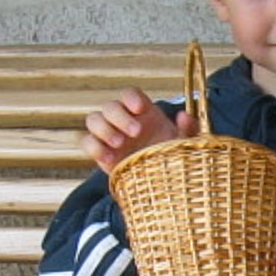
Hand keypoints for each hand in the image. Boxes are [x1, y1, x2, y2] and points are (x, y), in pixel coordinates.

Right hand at [82, 90, 196, 171]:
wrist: (162, 181)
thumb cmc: (173, 155)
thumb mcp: (185, 143)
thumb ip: (189, 129)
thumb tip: (183, 116)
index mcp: (142, 112)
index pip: (129, 94)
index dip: (131, 97)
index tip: (140, 108)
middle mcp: (123, 119)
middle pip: (109, 106)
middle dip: (120, 117)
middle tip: (136, 133)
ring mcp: (109, 134)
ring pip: (93, 119)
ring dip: (103, 129)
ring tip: (120, 144)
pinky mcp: (100, 152)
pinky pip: (86, 142)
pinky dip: (94, 147)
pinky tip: (109, 158)